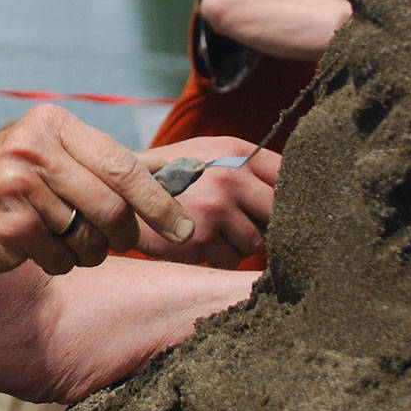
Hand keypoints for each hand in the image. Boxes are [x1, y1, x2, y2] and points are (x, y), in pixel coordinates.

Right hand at [0, 106, 195, 282]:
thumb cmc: (10, 189)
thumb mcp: (50, 158)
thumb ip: (102, 165)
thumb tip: (174, 179)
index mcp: (51, 122)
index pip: (123, 165)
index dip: (159, 202)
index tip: (186, 227)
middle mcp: (33, 146)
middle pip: (112, 205)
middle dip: (125, 235)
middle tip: (121, 244)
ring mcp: (17, 184)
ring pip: (90, 236)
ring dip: (89, 252)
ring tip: (69, 243)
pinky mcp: (9, 223)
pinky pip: (62, 257)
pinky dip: (60, 263)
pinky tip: (38, 250)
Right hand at [131, 138, 276, 268]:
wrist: (118, 193)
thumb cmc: (170, 175)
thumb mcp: (206, 154)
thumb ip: (245, 166)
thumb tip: (292, 196)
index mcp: (234, 150)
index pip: (286, 174)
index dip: (288, 195)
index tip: (280, 207)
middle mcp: (229, 176)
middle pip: (278, 213)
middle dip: (265, 223)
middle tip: (246, 224)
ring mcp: (216, 208)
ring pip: (256, 241)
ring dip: (240, 243)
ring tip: (213, 231)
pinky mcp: (201, 238)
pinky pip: (232, 260)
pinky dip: (220, 257)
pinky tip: (199, 242)